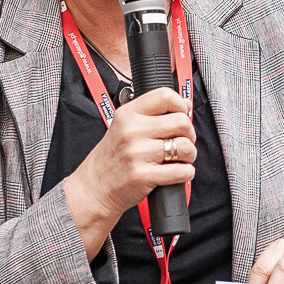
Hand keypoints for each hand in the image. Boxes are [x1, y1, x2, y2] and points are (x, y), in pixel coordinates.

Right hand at [65, 88, 195, 253]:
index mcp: (127, 114)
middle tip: (182, 141)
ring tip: (180, 158)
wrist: (94, 187)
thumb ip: (150, 115)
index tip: (182, 114)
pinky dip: (187, 172)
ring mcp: (136, 153)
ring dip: (189, 154)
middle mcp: (131, 130)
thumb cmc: (112, 158)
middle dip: (189, 133)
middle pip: (181, 121)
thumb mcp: (123, 126)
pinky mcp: (143, 176)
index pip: (164, 96)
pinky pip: (180, 171)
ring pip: (184, 146)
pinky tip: (179, 172)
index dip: (181, 105)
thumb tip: (185, 104)